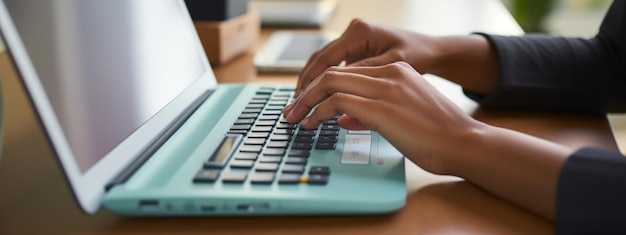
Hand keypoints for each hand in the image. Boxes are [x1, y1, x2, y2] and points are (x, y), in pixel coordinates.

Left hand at [284, 62, 483, 174]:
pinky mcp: (382, 107)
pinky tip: (311, 124)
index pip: (347, 73)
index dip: (322, 88)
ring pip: (330, 83)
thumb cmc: (438, 135)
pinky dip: (317, 113)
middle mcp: (389, 74)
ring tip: (294, 118)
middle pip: (333, 73)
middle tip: (291, 110)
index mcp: (396, 72)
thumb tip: (345, 117)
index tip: (307, 104)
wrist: (465, 142)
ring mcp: (385, 88)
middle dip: (306, 93)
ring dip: (306, 102)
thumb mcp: (403, 116)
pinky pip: (337, 102)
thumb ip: (372, 112)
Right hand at [296, 19, 440, 96]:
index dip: (310, 85)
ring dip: (310, 86)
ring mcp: (353, 41)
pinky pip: (334, 67)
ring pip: (323, 65)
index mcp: (359, 33)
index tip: (300, 104)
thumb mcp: (393, 68)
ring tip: (299, 107)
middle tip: (292, 111)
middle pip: (318, 62)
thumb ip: (364, 79)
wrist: (433, 50)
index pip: (325, 61)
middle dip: (304, 87)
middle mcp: (353, 33)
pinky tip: (316, 100)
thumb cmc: (420, 57)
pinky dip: (323, 84)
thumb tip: (337, 97)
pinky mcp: (356, 51)